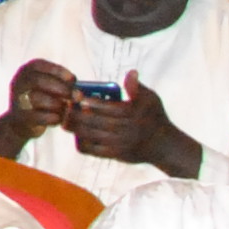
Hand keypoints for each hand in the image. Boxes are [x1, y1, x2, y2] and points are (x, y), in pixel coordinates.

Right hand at [0, 57, 79, 145]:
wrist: (21, 122)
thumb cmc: (41, 101)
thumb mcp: (48, 87)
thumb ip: (60, 84)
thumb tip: (78, 90)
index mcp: (25, 71)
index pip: (38, 65)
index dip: (57, 70)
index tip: (73, 79)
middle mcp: (18, 83)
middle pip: (37, 80)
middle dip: (60, 87)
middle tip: (77, 96)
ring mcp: (17, 99)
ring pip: (36, 98)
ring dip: (56, 104)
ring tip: (66, 108)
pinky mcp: (20, 117)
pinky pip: (36, 116)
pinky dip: (50, 118)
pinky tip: (59, 119)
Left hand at [63, 71, 195, 175]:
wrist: (164, 145)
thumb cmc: (155, 117)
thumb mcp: (151, 99)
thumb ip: (137, 87)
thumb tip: (130, 72)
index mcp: (134, 114)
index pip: (109, 108)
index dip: (92, 103)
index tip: (78, 97)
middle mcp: (127, 130)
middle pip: (98, 123)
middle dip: (79, 115)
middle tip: (65, 108)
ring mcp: (121, 144)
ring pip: (94, 137)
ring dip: (77, 129)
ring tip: (65, 121)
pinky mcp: (116, 155)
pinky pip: (95, 151)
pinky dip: (83, 144)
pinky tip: (76, 135)